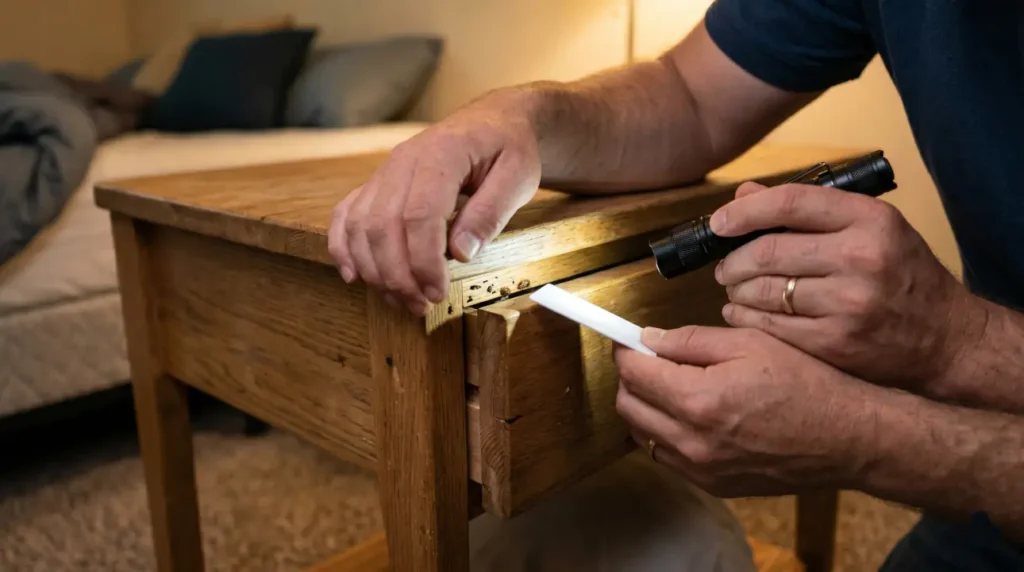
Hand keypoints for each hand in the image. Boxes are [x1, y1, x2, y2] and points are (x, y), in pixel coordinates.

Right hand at [328, 91, 542, 313]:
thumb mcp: (518, 178)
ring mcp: (385, 171)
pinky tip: (355, 276)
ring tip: (401, 300)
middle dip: (397, 275)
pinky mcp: (378, 183)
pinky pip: (345, 215)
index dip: (423, 262)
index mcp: (442, 154)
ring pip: (359, 225)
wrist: (494, 121)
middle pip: (382, 226)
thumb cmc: (509, 148)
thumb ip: (490, 213)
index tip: (437, 292)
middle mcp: (404, 160)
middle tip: (420, 306)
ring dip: (374, 271)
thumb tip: (461, 253)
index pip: (418, 215)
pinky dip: (344, 248)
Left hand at [614, 325, 877, 496]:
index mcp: (699, 399)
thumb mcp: (750, 342)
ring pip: (643, 434)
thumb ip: (690, 340)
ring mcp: (700, 468)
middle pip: (628, 405)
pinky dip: (666, 434)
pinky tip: (691, 416)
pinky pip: (667, 457)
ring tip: (672, 387)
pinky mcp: (712, 485)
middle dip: (631, 378)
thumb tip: (647, 339)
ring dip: (645, 407)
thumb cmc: (805, 383)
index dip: (625, 350)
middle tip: (651, 360)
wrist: (846, 438)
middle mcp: (692, 440)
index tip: (627, 340)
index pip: (633, 372)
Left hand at [711, 181, 984, 388]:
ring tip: (734, 289)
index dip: (744, 212)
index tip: (719, 223)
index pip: (790, 203)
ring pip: (763, 290)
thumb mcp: (870, 228)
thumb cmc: (902, 275)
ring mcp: (847, 303)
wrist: (946, 339)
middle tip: (723, 266)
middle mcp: (860, 257)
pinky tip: (741, 313)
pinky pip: (769, 326)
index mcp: (870, 219)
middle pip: (767, 251)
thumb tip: (744, 196)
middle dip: (732, 260)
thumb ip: (809, 211)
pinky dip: (744, 318)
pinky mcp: (834, 342)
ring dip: (735, 290)